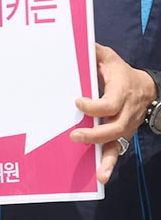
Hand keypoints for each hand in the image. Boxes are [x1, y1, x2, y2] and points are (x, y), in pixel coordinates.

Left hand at [73, 43, 156, 183]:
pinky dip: (111, 164)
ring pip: (119, 143)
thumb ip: (93, 51)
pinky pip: (118, 150)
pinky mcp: (122, 134)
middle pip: (115, 127)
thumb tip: (78, 43)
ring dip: (108, 158)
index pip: (110, 103)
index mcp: (121, 92)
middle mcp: (126, 111)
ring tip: (98, 173)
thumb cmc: (119, 71)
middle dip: (96, 134)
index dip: (95, 106)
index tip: (77, 102)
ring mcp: (126, 125)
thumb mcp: (108, 57)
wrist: (145, 86)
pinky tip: (102, 177)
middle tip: (74, 136)